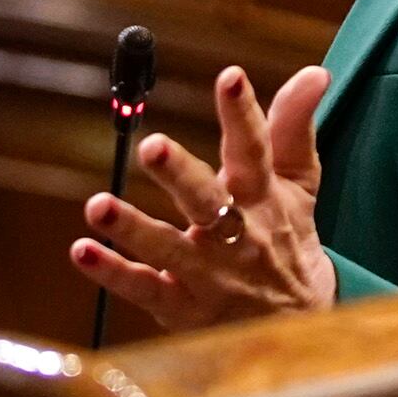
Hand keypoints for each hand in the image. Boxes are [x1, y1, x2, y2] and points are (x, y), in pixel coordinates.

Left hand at [70, 65, 339, 329]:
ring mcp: (208, 274)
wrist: (297, 326)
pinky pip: (144, 289)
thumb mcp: (298, 183)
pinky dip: (112, 273)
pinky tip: (83, 251)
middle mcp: (236, 234)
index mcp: (263, 196)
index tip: (230, 78)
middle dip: (179, 173)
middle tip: (152, 146)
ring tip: (97, 205)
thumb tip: (314, 71)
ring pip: (167, 248)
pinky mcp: (182, 307)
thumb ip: (294, 125)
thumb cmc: (287, 239)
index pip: (255, 149)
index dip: (242, 114)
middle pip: (207, 200)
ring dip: (132, 227)